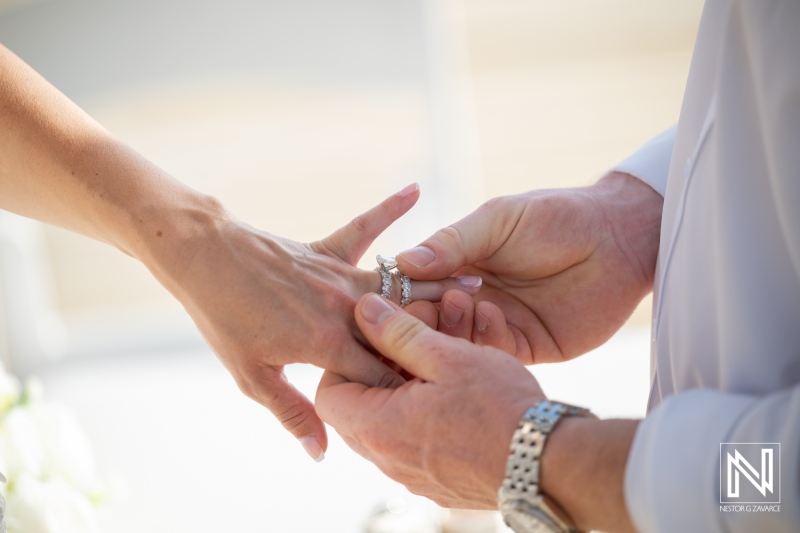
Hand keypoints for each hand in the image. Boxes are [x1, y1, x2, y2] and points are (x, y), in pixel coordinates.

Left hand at [144, 185, 479, 458]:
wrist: (202, 259)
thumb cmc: (224, 319)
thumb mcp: (253, 377)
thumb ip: (293, 414)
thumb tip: (322, 453)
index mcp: (328, 342)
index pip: (385, 374)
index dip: (415, 388)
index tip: (447, 393)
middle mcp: (343, 307)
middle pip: (405, 325)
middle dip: (444, 332)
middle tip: (485, 330)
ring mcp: (338, 273)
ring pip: (400, 283)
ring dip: (439, 282)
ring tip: (479, 280)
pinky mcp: (327, 248)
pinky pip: (366, 227)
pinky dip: (389, 208)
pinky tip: (414, 188)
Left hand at [316, 293, 544, 507]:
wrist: (548, 465)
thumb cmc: (500, 409)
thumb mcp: (447, 358)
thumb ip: (399, 333)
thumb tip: (364, 308)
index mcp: (379, 428)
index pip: (328, 393)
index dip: (347, 360)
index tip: (378, 338)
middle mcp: (387, 459)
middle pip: (360, 407)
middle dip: (382, 368)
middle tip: (415, 341)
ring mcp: (412, 474)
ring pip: (390, 423)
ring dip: (407, 387)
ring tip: (442, 359)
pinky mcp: (437, 481)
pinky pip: (414, 443)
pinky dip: (424, 413)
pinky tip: (455, 391)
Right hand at [395, 172, 662, 362]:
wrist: (618, 238)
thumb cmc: (556, 217)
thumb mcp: (497, 221)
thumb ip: (452, 242)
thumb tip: (402, 261)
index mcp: (459, 268)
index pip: (417, 289)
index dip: (399, 296)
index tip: (381, 300)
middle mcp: (473, 300)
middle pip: (432, 322)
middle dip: (419, 320)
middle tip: (412, 313)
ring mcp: (499, 326)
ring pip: (459, 343)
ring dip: (451, 328)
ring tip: (455, 303)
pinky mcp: (528, 347)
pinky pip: (495, 353)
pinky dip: (486, 337)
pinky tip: (490, 312)